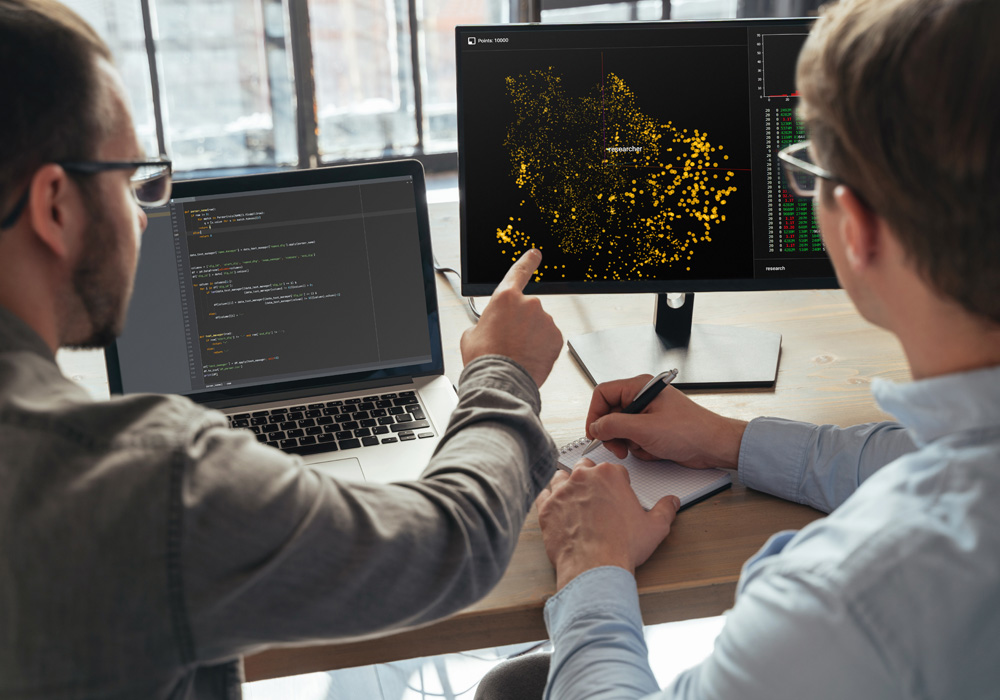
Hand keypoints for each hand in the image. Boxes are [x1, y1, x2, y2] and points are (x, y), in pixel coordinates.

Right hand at [460, 249, 562, 386]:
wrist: (501, 381)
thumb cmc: (485, 359)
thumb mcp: (472, 334)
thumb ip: (485, 321)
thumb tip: (490, 326)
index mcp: (505, 297)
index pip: (519, 271)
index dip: (528, 261)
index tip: (535, 254)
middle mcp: (529, 304)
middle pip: (527, 308)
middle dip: (520, 322)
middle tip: (508, 341)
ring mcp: (545, 320)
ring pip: (539, 325)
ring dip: (531, 336)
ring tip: (517, 353)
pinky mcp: (556, 337)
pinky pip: (549, 338)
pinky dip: (541, 347)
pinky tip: (529, 357)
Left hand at [536, 458, 679, 589]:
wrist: (594, 567)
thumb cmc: (622, 547)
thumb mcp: (655, 528)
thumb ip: (665, 510)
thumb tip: (672, 502)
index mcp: (610, 475)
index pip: (614, 469)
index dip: (617, 483)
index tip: (617, 495)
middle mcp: (583, 477)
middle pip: (585, 467)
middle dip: (590, 478)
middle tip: (596, 496)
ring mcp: (562, 491)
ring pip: (561, 477)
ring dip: (567, 485)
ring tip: (575, 500)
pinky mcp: (546, 507)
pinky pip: (543, 495)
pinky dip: (549, 500)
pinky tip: (557, 509)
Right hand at [586, 375, 746, 469]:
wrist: (714, 446)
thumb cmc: (690, 431)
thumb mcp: (645, 428)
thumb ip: (614, 426)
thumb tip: (595, 427)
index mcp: (639, 387)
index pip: (603, 393)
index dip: (594, 414)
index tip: (594, 433)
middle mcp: (642, 398)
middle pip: (610, 413)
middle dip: (613, 433)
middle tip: (618, 447)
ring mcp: (647, 414)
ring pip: (620, 429)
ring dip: (628, 443)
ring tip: (643, 448)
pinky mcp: (653, 429)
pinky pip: (633, 439)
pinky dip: (640, 448)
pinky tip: (654, 450)